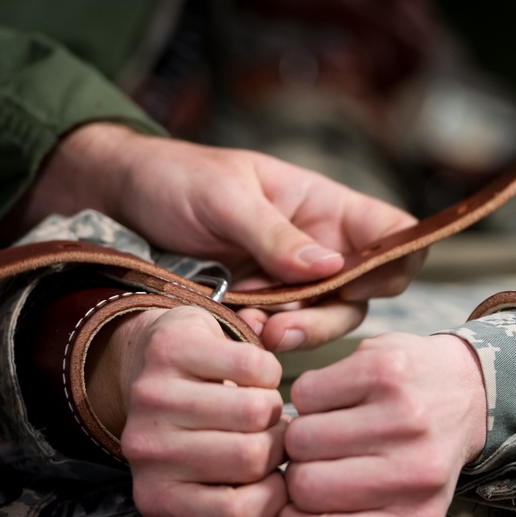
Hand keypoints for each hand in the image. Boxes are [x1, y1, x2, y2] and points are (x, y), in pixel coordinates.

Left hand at [14, 123, 424, 350]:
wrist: (120, 201)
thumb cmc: (177, 178)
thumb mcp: (225, 196)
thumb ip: (275, 234)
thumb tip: (329, 268)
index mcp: (326, 207)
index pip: (392, 232)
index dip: (395, 259)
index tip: (358, 282)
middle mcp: (319, 248)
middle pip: (363, 293)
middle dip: (329, 315)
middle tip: (283, 326)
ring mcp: (291, 283)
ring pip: (324, 321)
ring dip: (296, 332)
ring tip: (252, 328)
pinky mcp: (261, 309)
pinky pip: (281, 332)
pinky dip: (263, 338)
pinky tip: (236, 329)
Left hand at [86, 306, 287, 516]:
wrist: (162, 363)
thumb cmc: (203, 437)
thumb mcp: (217, 489)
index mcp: (156, 498)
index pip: (236, 516)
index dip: (275, 498)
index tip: (276, 478)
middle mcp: (143, 450)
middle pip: (251, 459)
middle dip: (278, 446)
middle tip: (270, 435)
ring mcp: (151, 396)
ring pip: (257, 410)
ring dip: (274, 407)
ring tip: (258, 408)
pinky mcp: (170, 348)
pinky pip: (254, 365)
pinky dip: (268, 371)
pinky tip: (250, 377)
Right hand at [264, 332, 486, 516]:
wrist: (464, 392)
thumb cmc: (413, 463)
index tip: (293, 512)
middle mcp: (417, 471)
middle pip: (304, 486)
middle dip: (296, 476)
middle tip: (316, 466)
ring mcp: (404, 417)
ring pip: (300, 438)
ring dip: (301, 437)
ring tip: (327, 435)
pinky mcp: (386, 370)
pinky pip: (305, 393)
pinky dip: (309, 399)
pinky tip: (336, 403)